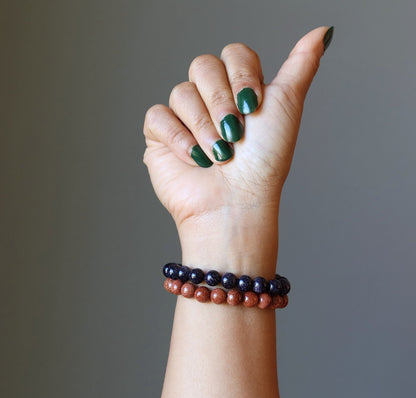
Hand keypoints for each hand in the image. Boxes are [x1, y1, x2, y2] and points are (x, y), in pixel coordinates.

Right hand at [143, 27, 332, 274]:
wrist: (235, 203)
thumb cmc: (264, 162)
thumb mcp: (287, 106)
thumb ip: (302, 65)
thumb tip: (323, 31)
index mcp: (239, 89)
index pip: (233, 54)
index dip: (242, 74)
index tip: (254, 105)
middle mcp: (211, 99)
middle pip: (203, 66)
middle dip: (221, 101)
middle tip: (234, 133)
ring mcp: (184, 117)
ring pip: (181, 92)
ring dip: (204, 127)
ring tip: (217, 155)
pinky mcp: (161, 135)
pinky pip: (157, 116)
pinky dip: (179, 138)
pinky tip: (194, 159)